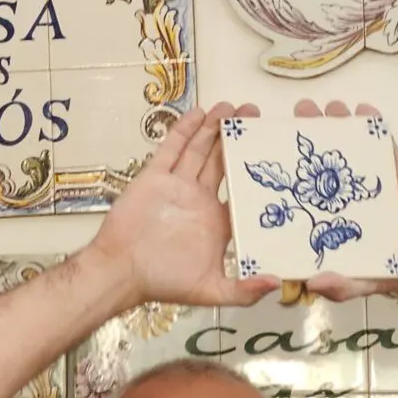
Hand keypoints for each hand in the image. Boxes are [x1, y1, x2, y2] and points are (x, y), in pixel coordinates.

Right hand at [90, 102, 280, 307]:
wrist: (120, 271)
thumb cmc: (163, 282)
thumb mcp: (210, 291)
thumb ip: (243, 290)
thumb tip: (277, 283)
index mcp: (217, 222)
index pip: (243, 191)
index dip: (257, 173)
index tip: (275, 154)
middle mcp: (200, 199)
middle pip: (223, 161)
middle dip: (238, 138)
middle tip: (255, 115)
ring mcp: (177, 186)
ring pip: (200, 150)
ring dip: (215, 128)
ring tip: (232, 107)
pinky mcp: (155, 177)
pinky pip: (172, 148)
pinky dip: (185, 130)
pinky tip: (199, 113)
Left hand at [294, 99, 397, 303]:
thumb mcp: (364, 284)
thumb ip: (342, 286)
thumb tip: (312, 285)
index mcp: (329, 219)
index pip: (302, 192)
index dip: (288, 171)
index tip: (273, 150)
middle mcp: (344, 196)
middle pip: (322, 161)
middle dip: (312, 134)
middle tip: (300, 112)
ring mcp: (369, 181)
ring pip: (350, 147)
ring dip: (340, 123)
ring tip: (330, 106)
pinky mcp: (395, 171)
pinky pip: (383, 144)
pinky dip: (375, 125)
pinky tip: (365, 109)